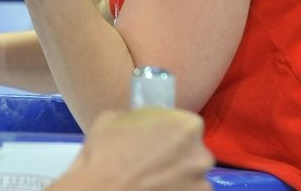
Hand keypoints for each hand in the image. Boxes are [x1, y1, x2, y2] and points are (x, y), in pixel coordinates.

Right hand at [51, 108, 213, 190]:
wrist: (100, 190)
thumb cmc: (106, 154)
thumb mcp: (115, 118)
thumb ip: (139, 118)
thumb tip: (141, 123)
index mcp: (187, 126)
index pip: (186, 124)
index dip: (170, 130)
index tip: (157, 137)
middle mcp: (200, 155)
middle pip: (192, 150)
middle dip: (176, 154)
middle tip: (152, 159)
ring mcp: (200, 183)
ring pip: (190, 175)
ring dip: (176, 175)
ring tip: (150, 177)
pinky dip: (174, 190)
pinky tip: (153, 188)